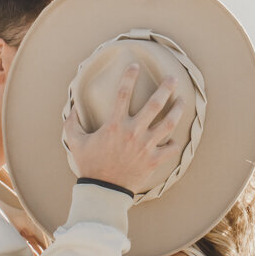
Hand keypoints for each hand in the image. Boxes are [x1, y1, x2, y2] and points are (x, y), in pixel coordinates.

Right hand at [63, 64, 184, 194]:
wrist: (103, 190)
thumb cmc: (88, 165)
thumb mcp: (74, 142)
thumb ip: (71, 123)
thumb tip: (71, 108)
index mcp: (114, 125)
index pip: (123, 94)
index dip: (129, 77)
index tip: (134, 65)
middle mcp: (133, 132)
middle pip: (154, 104)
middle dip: (166, 89)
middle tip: (173, 78)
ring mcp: (145, 146)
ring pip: (168, 124)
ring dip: (177, 110)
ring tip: (182, 101)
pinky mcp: (153, 161)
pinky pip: (170, 149)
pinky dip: (174, 143)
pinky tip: (175, 139)